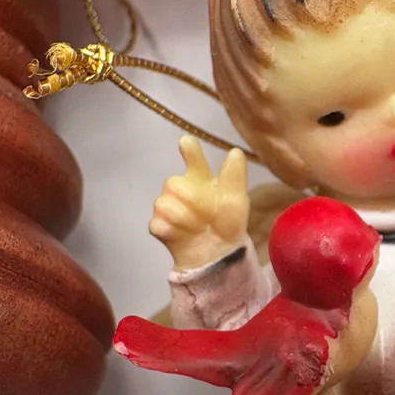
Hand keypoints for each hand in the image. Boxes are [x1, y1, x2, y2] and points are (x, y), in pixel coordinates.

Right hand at [149, 135, 249, 268]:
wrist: (218, 252)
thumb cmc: (226, 221)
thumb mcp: (237, 200)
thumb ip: (234, 177)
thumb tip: (235, 152)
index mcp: (198, 176)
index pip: (192, 156)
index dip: (189, 149)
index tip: (186, 141)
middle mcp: (178, 186)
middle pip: (174, 183)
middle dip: (195, 202)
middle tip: (211, 216)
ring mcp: (165, 204)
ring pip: (168, 206)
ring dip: (188, 220)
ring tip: (200, 227)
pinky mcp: (157, 224)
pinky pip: (161, 224)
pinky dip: (175, 232)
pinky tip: (185, 235)